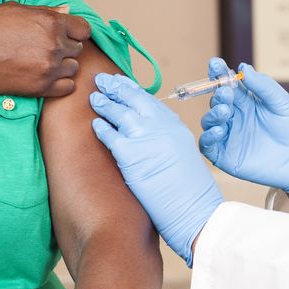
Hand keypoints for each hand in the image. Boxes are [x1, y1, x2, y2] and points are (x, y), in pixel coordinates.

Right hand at [0, 2, 90, 97]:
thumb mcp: (15, 9)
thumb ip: (46, 11)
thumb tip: (67, 10)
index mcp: (51, 22)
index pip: (84, 29)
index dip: (75, 31)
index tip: (66, 34)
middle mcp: (55, 44)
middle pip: (78, 48)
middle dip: (66, 47)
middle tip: (45, 48)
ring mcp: (50, 67)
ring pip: (73, 68)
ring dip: (63, 66)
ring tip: (43, 63)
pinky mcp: (41, 87)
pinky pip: (68, 87)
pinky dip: (61, 83)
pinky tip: (46, 77)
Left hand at [90, 73, 222, 266]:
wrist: (194, 208)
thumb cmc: (190, 190)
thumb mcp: (182, 153)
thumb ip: (166, 138)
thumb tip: (149, 136)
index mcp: (174, 124)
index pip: (149, 100)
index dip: (132, 89)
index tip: (121, 82)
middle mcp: (160, 125)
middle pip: (133, 98)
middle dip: (115, 87)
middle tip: (102, 80)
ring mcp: (145, 137)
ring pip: (118, 112)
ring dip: (104, 103)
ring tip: (94, 98)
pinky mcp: (130, 154)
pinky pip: (110, 136)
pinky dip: (101, 128)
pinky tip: (95, 124)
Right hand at [199, 58, 288, 193]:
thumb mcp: (281, 102)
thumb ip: (263, 86)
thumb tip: (243, 68)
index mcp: (246, 101)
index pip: (227, 84)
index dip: (219, 73)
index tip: (215, 64)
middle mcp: (235, 117)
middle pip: (217, 101)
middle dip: (218, 94)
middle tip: (226, 92)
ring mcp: (229, 136)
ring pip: (209, 121)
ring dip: (213, 113)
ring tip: (225, 111)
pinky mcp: (226, 156)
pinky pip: (207, 145)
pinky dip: (208, 136)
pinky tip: (220, 130)